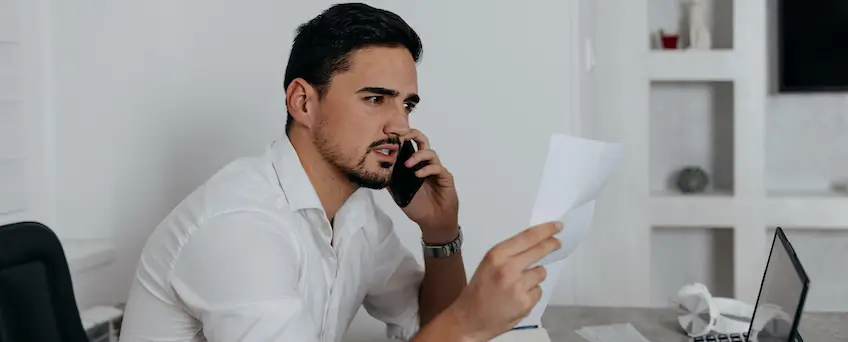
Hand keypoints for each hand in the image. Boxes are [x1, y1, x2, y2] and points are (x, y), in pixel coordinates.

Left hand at [395, 129, 458, 242]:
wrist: (433, 221)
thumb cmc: (418, 206)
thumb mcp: (398, 193)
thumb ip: (390, 180)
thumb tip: (377, 170)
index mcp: (415, 164)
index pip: (409, 145)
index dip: (402, 138)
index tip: (391, 134)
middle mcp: (425, 163)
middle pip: (422, 141)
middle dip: (412, 134)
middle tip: (402, 136)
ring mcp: (436, 169)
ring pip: (430, 152)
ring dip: (418, 155)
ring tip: (407, 164)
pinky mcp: (445, 177)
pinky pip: (437, 168)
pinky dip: (426, 169)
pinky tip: (418, 175)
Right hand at [444, 221, 562, 341]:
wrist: (470, 318)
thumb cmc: (478, 291)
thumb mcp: (489, 264)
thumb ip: (509, 254)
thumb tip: (535, 244)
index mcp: (497, 255)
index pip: (528, 237)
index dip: (546, 230)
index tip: (557, 226)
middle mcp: (508, 268)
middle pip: (539, 251)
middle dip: (551, 245)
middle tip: (557, 243)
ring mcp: (518, 286)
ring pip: (540, 273)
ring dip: (534, 277)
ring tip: (516, 286)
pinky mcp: (525, 303)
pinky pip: (538, 291)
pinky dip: (531, 293)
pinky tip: (517, 298)